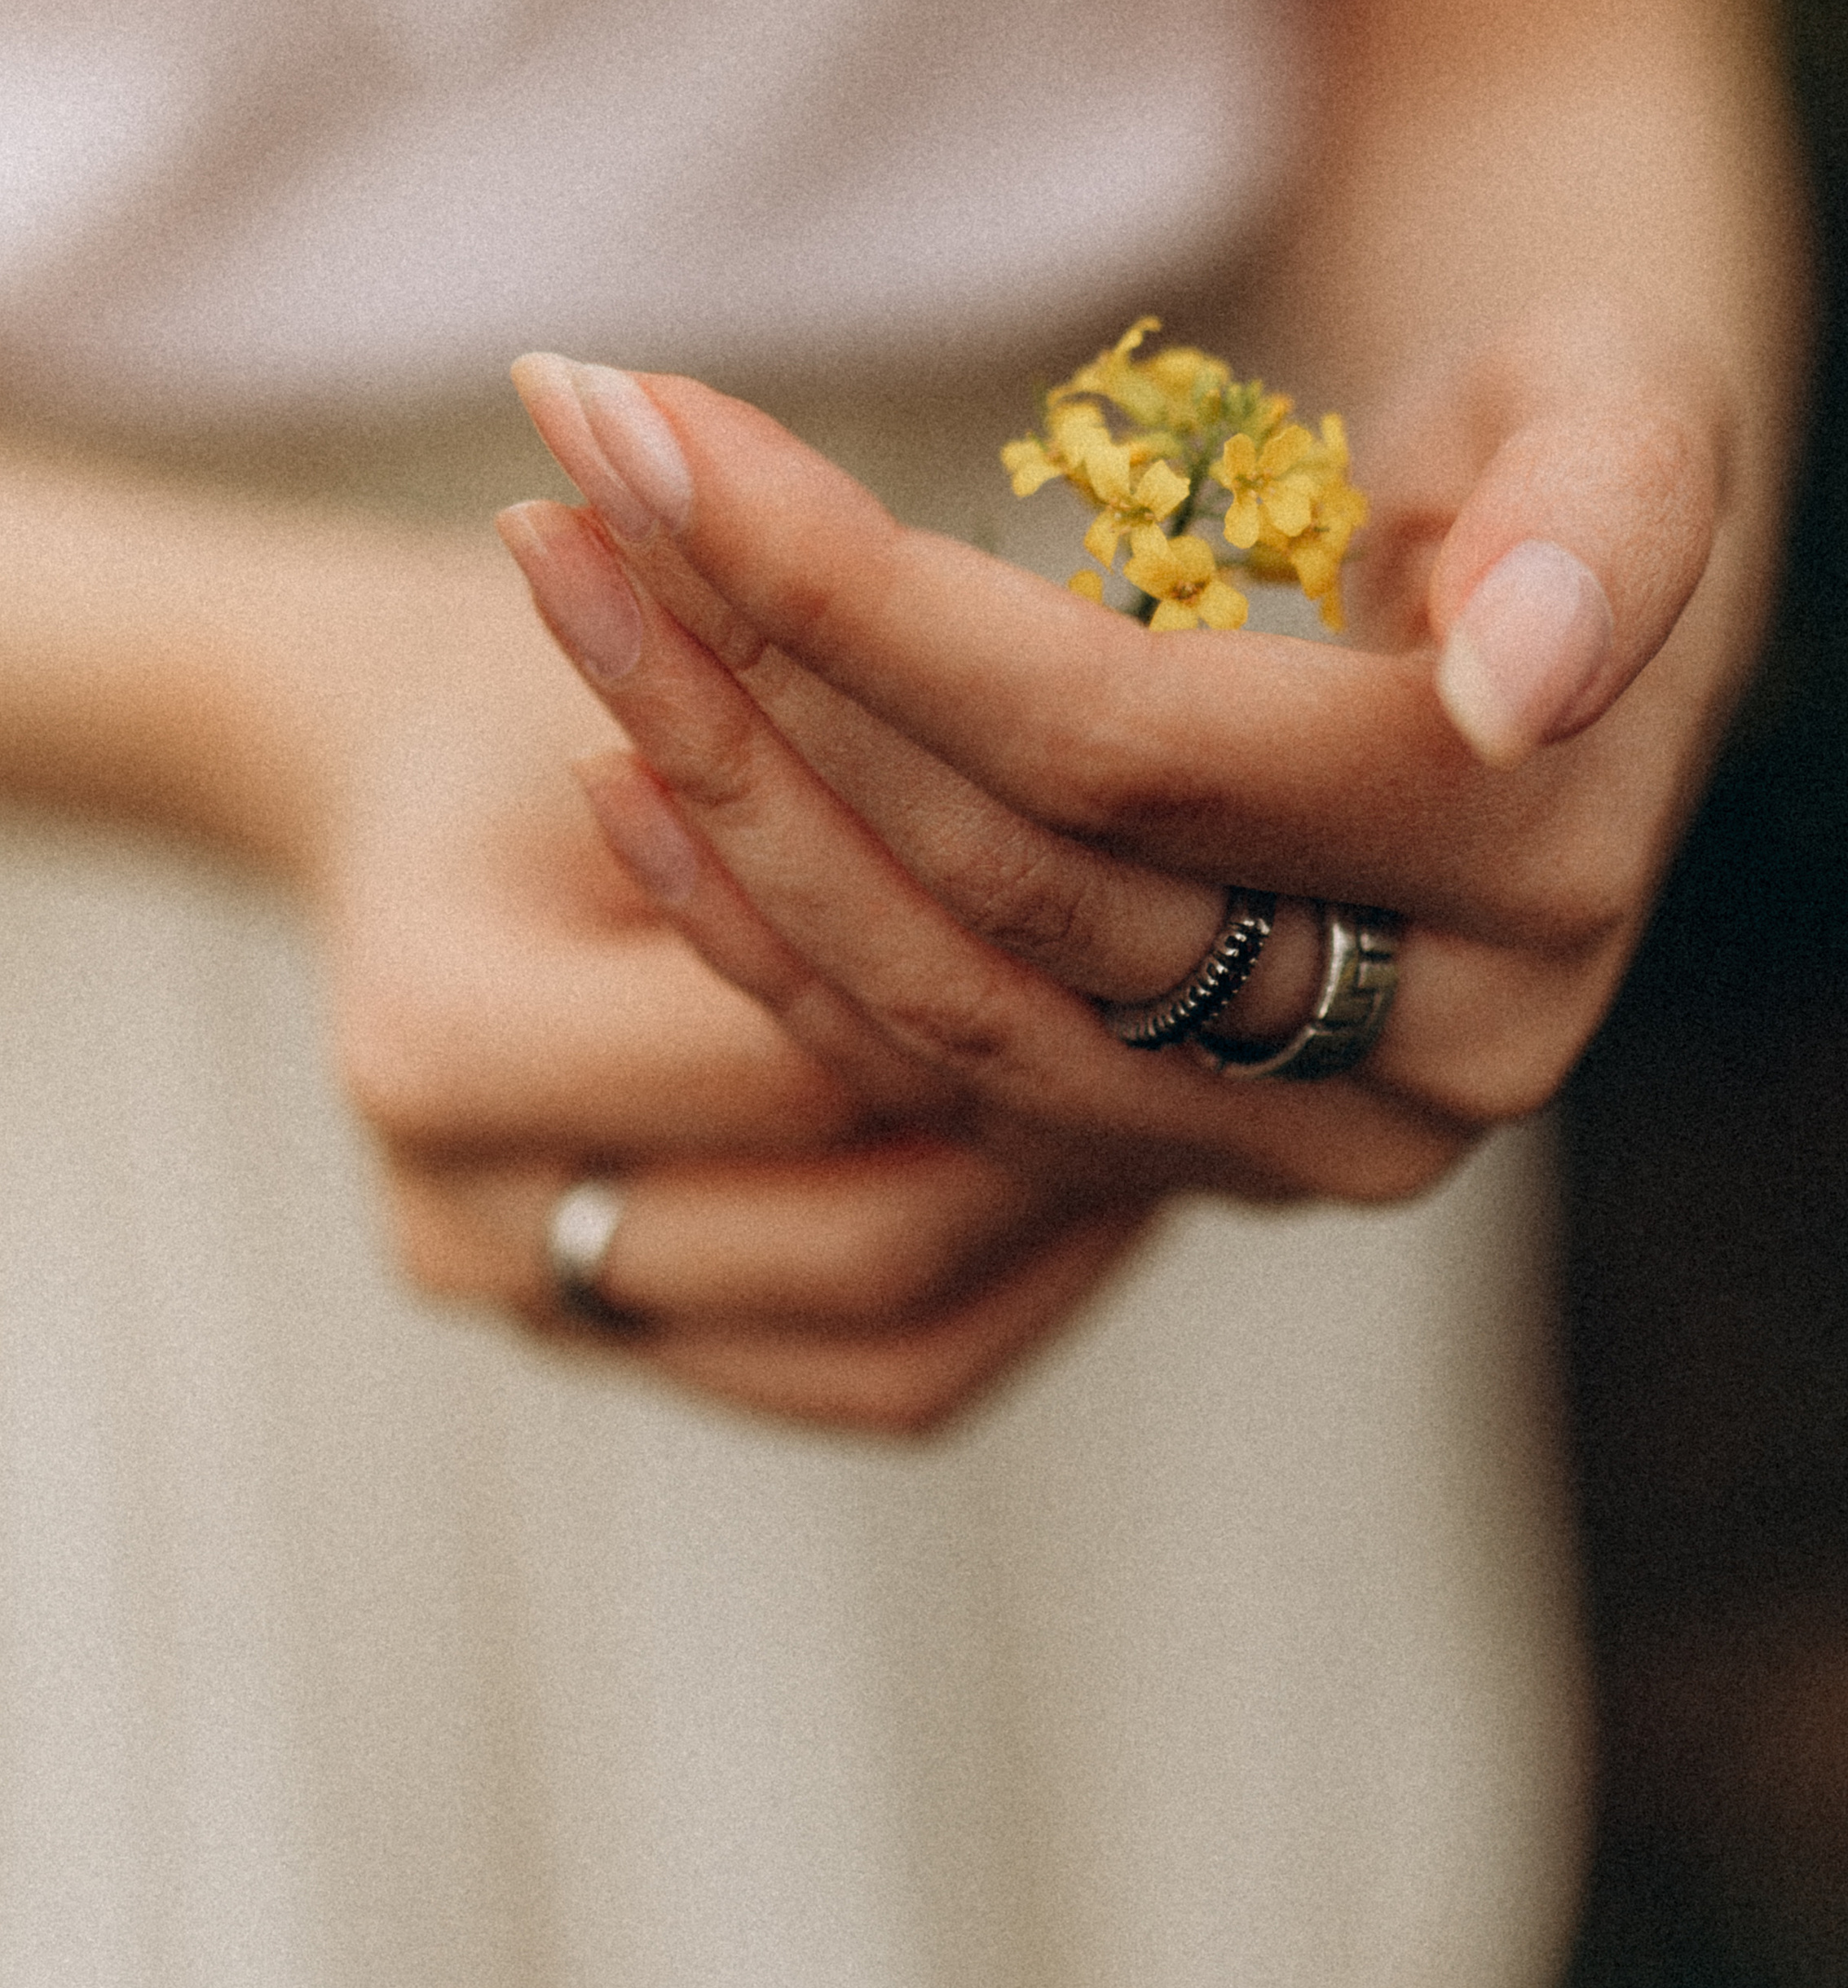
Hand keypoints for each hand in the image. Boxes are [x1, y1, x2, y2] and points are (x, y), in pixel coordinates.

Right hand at [289, 530, 1153, 1431]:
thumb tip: (1138, 752)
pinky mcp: (636, 1344)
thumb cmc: (576, 646)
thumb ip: (844, 709)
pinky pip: (877, 1372)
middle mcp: (466, 1217)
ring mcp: (546, 1309)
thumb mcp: (682, 615)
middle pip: (859, 1228)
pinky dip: (1022, 1279)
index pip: (805, 1053)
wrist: (433, 762)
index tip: (1210, 922)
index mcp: (440, 1035)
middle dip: (1086, 1129)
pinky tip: (1145, 1165)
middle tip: (1274, 1041)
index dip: (1020, 992)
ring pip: (890, 1341)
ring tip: (1241, 1100)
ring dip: (1081, 1222)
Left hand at [498, 312, 1773, 1223]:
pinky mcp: (1185, 1148)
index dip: (865, 598)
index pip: (1124, 750)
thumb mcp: (1632, 404)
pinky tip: (623, 767)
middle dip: (749, 664)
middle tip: (561, 469)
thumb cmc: (1565, 448)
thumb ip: (1614, 515)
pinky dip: (766, 920)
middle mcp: (1431, 1055)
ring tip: (558, 578)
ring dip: (716, 789)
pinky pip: (930, 1065)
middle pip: (1003, 881)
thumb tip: (1511, 686)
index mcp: (1540, 872)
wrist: (1547, 615)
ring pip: (937, 999)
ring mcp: (1297, 1135)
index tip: (644, 419)